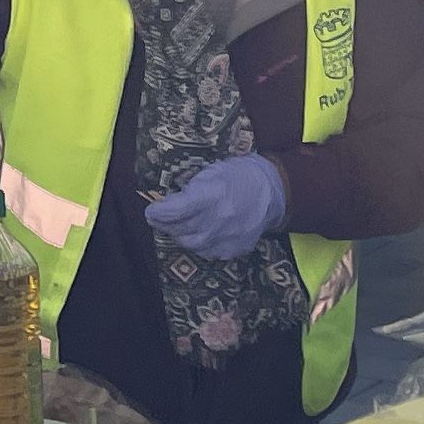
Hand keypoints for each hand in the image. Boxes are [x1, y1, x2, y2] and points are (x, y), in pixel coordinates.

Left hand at [144, 152, 287, 261]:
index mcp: (211, 195)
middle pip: (179, 229)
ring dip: (179, 234)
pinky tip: (199, 232)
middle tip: (159, 217)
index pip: (175, 211)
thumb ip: (190, 188)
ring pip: (190, 244)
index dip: (158, 212)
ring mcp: (227, 238)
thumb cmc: (237, 175)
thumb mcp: (211, 172)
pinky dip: (198, 244)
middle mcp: (218, 220)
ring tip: (177, 225)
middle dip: (164, 223)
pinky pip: (207, 252)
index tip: (151, 210)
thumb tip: (168, 202)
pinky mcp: (234, 250)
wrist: (272, 191)